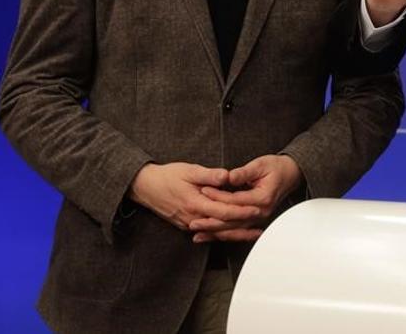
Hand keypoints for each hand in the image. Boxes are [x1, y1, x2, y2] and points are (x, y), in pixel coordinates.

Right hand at [129, 162, 259, 231]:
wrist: (145, 187)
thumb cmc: (167, 176)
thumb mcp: (189, 170)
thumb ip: (209, 175)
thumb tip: (227, 176)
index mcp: (195, 203)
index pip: (223, 211)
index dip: (241, 211)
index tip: (257, 209)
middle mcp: (192, 217)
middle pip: (222, 227)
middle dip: (242, 228)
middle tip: (261, 228)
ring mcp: (188, 223)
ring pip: (215, 233)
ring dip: (235, 235)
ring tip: (253, 234)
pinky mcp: (185, 225)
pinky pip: (207, 232)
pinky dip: (221, 234)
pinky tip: (233, 234)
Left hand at [190, 155, 302, 242]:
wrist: (290, 174)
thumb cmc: (276, 167)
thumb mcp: (260, 164)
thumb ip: (244, 172)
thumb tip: (229, 176)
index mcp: (262, 198)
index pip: (235, 200)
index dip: (218, 196)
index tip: (203, 190)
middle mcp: (261, 212)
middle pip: (233, 221)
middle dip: (211, 222)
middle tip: (193, 222)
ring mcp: (259, 218)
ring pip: (234, 229)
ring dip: (215, 233)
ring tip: (197, 234)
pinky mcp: (255, 220)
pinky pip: (237, 230)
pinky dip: (223, 233)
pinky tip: (210, 236)